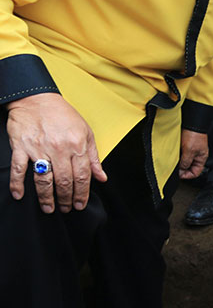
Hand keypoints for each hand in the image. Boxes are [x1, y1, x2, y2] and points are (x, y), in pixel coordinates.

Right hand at [6, 92, 105, 213]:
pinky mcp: (21, 147)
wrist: (36, 98)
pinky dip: (17, 184)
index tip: (80, 204)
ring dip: (46, 197)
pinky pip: (19, 169)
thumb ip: (93, 157)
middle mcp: (59, 149)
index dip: (82, 193)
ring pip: (44, 179)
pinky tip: (19, 195)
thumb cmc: (63, 115)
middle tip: (66, 209)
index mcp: (76, 146)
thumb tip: (101, 177)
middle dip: (66, 199)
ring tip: (49, 208)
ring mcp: (39, 148)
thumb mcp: (86, 133)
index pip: (82, 176)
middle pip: (64, 181)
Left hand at [179, 129, 207, 179]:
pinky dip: (178, 157)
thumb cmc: (194, 135)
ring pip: (185, 162)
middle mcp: (197, 156)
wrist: (192, 124)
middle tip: (175, 169)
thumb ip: (186, 162)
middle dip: (182, 169)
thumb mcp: (189, 151)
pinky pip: (182, 155)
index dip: (187, 175)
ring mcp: (192, 151)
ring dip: (180, 162)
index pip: (196, 173)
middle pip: (190, 168)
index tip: (179, 174)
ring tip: (174, 161)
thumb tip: (181, 169)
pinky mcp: (187, 146)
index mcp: (201, 159)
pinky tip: (175, 155)